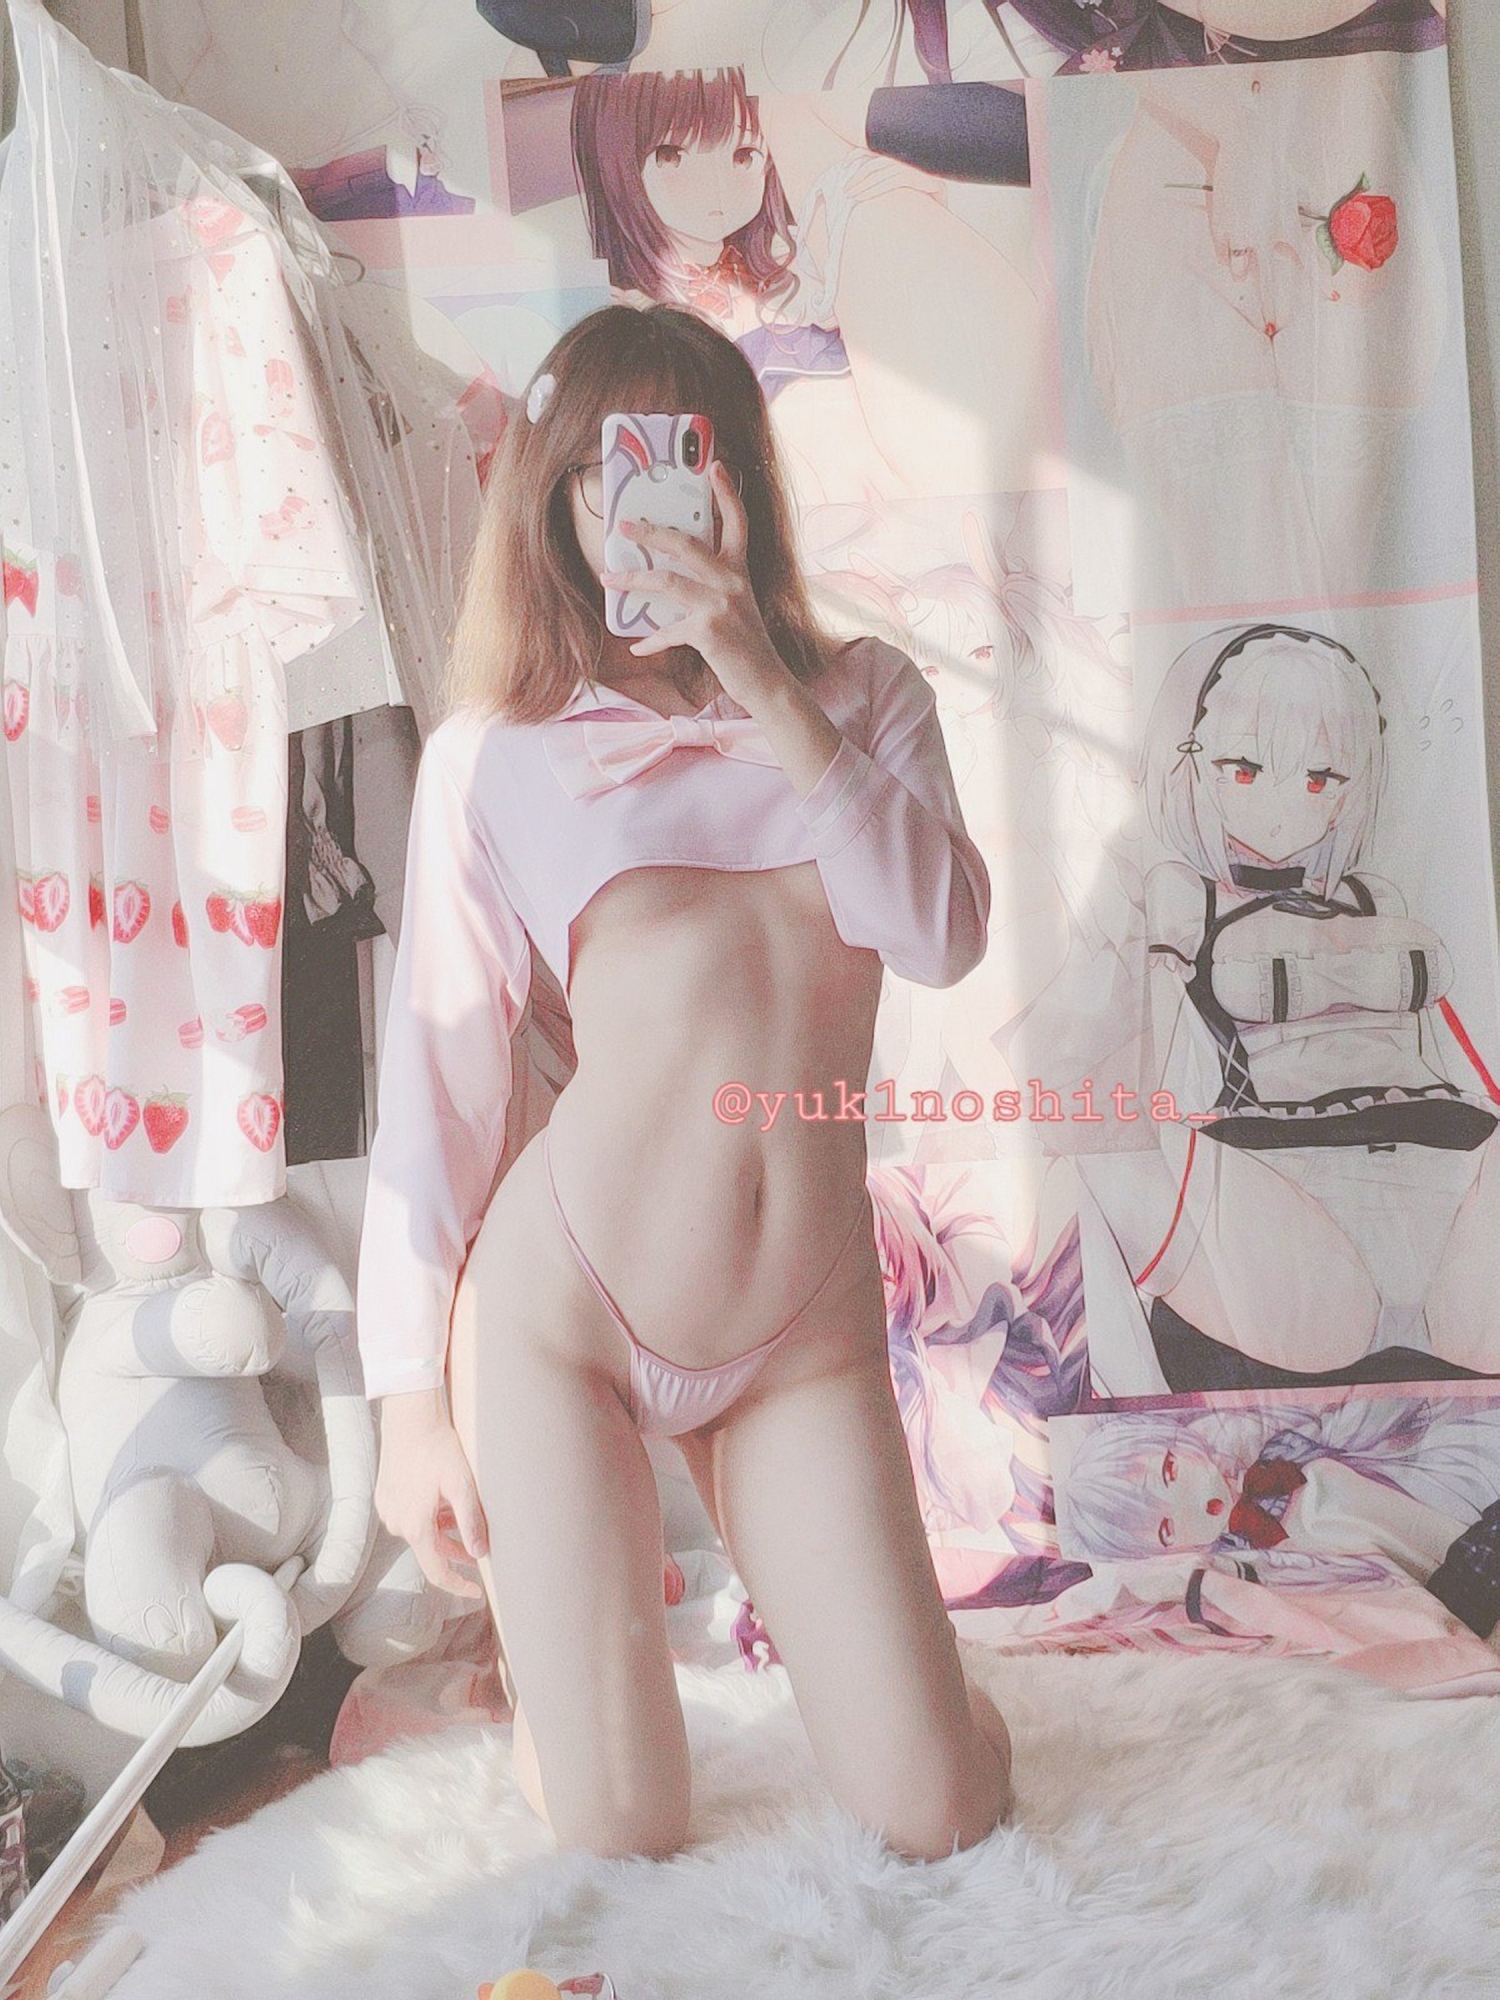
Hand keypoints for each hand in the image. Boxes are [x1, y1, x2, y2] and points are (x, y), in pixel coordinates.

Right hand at [374, 1399, 490, 1600]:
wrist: (410, 1417)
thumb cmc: (438, 1447)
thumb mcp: (462, 1484)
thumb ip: (470, 1521)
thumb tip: (479, 1554)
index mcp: (414, 1526)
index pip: (437, 1571)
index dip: (458, 1585)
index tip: (477, 1591)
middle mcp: (396, 1523)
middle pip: (430, 1551)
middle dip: (455, 1551)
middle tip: (479, 1543)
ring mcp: (388, 1509)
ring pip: (420, 1533)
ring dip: (442, 1532)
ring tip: (461, 1513)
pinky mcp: (384, 1496)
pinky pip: (409, 1517)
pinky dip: (428, 1517)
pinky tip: (441, 1499)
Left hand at [602, 460, 790, 703]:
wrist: (767, 681)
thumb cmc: (746, 644)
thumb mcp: (736, 605)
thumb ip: (712, 586)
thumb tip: (669, 577)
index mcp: (740, 571)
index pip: (738, 522)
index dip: (727, 492)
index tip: (715, 465)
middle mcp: (732, 582)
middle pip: (686, 544)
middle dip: (650, 533)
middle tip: (624, 526)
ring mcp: (720, 605)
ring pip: (667, 581)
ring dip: (632, 580)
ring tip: (609, 578)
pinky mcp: (709, 632)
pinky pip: (668, 631)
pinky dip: (651, 640)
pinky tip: (638, 646)